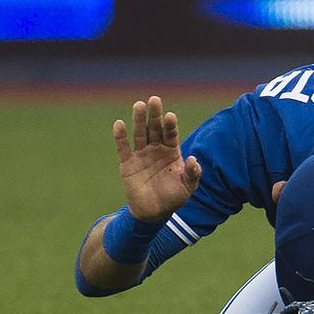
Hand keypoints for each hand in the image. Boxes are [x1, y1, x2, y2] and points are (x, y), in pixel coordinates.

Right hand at [113, 96, 202, 222]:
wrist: (154, 213)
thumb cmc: (173, 198)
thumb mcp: (188, 187)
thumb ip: (192, 173)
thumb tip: (194, 160)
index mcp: (171, 152)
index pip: (171, 134)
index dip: (170, 125)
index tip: (170, 116)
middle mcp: (156, 149)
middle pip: (155, 128)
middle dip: (155, 115)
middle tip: (155, 99)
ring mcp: (141, 155)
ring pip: (139, 134)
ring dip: (139, 120)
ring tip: (139, 105)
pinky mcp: (127, 164)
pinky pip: (123, 148)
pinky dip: (120, 137)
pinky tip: (119, 124)